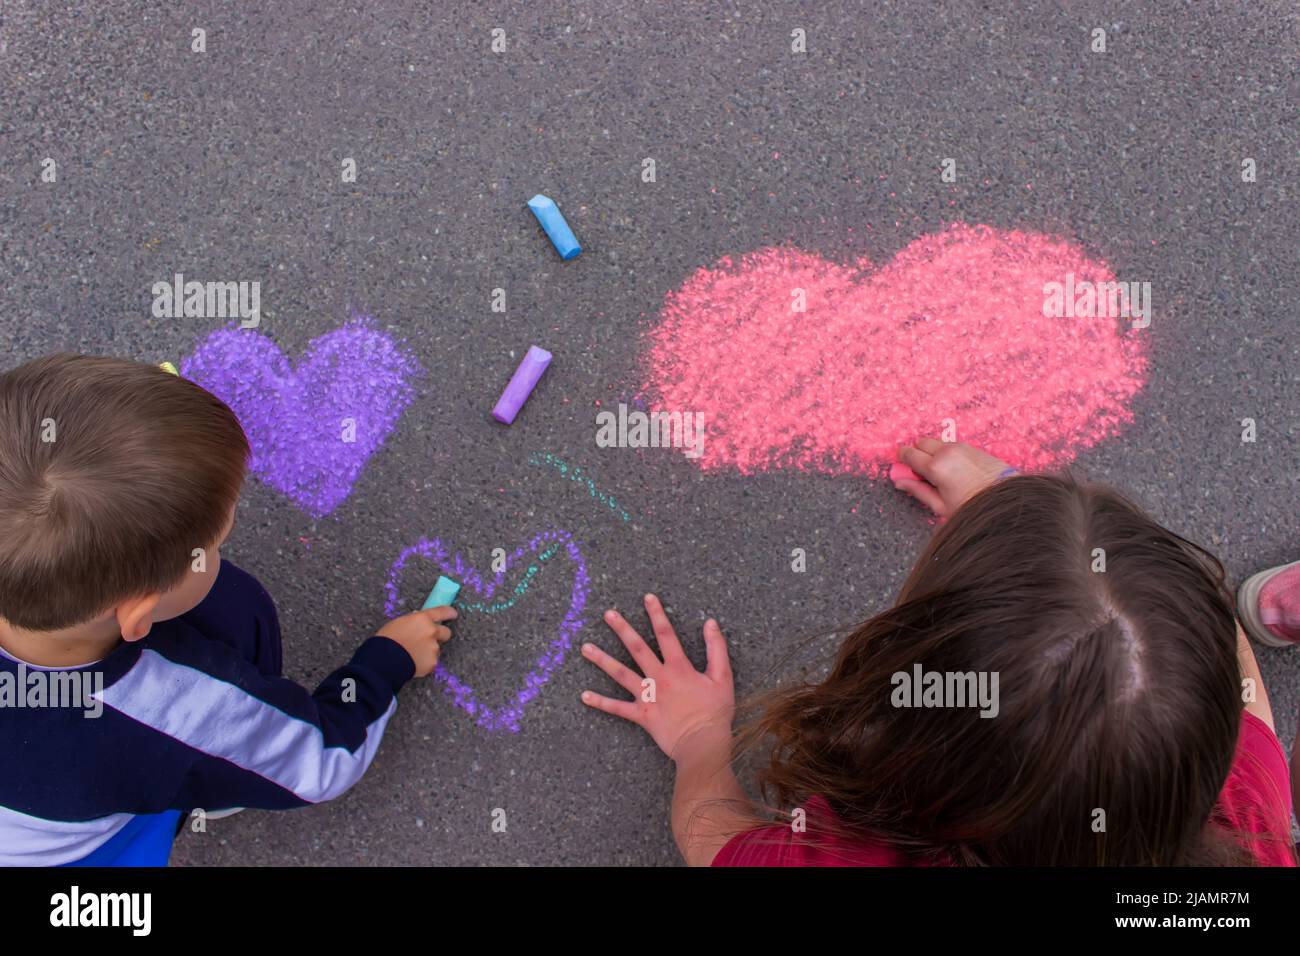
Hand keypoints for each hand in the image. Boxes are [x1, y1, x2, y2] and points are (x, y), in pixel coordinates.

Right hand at [377, 606, 456, 676]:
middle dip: (440, 635)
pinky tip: (412, 663)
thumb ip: (414, 622)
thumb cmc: (387, 640)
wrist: (383, 661)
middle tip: (428, 640)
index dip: (449, 613)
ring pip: (436, 648)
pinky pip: (431, 661)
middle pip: (446, 632)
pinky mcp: (433, 663)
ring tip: (412, 654)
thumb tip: (420, 623)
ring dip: (428, 650)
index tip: (453, 614)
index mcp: (423, 619)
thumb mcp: (399, 623)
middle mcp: (432, 632)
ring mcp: (434, 648)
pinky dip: (424, 662)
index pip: (442, 612)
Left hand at [581, 594, 734, 763]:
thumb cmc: (715, 712)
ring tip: (585, 647)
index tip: (647, 597)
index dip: (656, 614)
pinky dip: (600, 702)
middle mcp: (659, 678)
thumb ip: (717, 649)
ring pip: (620, 674)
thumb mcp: (723, 677)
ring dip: (602, 660)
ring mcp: (647, 697)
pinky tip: (584, 695)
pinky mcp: (641, 716)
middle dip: (622, 629)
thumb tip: (711, 623)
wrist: (703, 744)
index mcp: (678, 667)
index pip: (665, 634)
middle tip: (608, 614)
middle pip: (637, 649)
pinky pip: (617, 708)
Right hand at [893, 437, 1013, 519]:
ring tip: (940, 472)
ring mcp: (961, 447)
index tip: (903, 467)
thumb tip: (900, 482)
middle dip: (917, 453)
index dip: (902, 459)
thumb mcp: (940, 506)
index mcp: (935, 467)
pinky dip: (946, 452)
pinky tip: (953, 469)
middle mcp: (947, 452)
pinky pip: (951, 444)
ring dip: (932, 452)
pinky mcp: (972, 447)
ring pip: (936, 441)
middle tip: (921, 471)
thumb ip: (918, 490)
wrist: (1005, 499)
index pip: (908, 453)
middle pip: (920, 442)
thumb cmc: (972, 507)